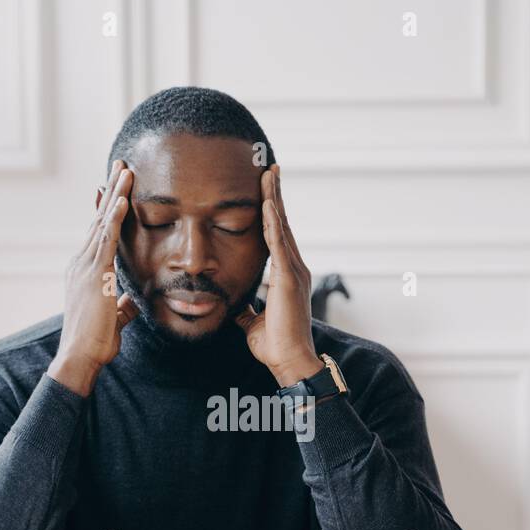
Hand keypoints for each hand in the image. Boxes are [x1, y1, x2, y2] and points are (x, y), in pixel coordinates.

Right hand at [49, 159, 140, 396]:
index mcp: (85, 271)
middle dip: (111, 190)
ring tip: (125, 170)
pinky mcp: (95, 275)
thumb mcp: (114, 318)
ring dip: (115, 195)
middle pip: (99, 219)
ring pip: (102, 223)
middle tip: (120, 164)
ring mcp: (86, 267)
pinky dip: (114, 219)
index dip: (108, 208)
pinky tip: (122, 200)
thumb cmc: (95, 341)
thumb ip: (122, 306)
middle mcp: (81, 263)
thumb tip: (132, 302)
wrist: (80, 355)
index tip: (115, 187)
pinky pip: (106, 241)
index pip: (99, 233)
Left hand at [235, 164, 322, 387]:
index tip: (265, 191)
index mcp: (286, 276)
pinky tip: (268, 204)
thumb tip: (236, 305)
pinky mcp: (289, 279)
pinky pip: (280, 245)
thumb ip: (247, 309)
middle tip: (269, 168)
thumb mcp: (253, 322)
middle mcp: (294, 268)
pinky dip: (274, 223)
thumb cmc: (274, 345)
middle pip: (283, 223)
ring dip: (275, 199)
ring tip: (269, 174)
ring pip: (283, 227)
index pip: (276, 236)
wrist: (289, 361)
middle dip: (275, 195)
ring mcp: (294, 271)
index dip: (271, 212)